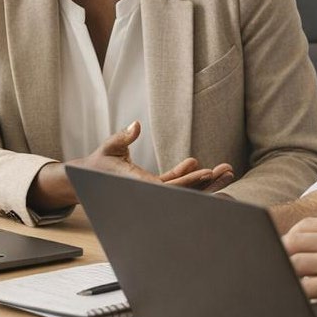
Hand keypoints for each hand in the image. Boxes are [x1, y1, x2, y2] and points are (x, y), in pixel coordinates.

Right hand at [74, 122, 234, 192]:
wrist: (88, 179)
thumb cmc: (98, 162)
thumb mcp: (109, 147)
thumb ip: (123, 137)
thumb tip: (136, 125)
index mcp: (139, 184)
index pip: (170, 185)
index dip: (190, 180)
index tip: (208, 173)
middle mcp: (149, 192)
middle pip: (184, 191)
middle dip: (207, 182)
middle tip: (228, 171)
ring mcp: (153, 191)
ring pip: (183, 189)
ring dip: (205, 181)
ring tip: (226, 171)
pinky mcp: (153, 187)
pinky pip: (175, 183)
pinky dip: (188, 176)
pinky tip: (198, 164)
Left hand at [283, 217, 316, 312]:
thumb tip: (307, 246)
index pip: (302, 226)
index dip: (287, 238)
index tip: (283, 250)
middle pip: (292, 243)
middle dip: (280, 256)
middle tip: (276, 268)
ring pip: (294, 264)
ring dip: (287, 274)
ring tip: (286, 283)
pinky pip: (306, 288)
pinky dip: (298, 293)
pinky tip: (300, 297)